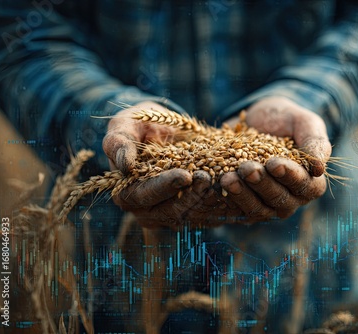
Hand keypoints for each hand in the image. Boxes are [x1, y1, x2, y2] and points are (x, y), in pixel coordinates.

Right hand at [102, 102, 237, 227]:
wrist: (162, 129)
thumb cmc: (138, 125)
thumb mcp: (125, 125)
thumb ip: (119, 142)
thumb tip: (124, 165)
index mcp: (128, 193)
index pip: (145, 196)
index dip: (165, 187)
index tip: (185, 175)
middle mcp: (149, 211)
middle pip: (172, 212)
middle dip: (193, 196)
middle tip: (211, 178)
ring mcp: (173, 214)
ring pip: (195, 216)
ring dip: (212, 201)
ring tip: (228, 182)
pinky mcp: (194, 211)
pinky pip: (211, 214)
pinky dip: (226, 204)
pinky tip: (238, 188)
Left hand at [220, 97, 329, 222]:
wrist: (257, 119)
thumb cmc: (286, 120)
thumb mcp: (304, 123)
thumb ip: (315, 142)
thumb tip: (319, 168)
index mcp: (311, 183)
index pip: (303, 186)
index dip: (289, 176)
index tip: (274, 162)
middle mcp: (290, 199)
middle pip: (278, 199)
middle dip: (262, 184)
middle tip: (247, 168)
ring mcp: (266, 205)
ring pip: (256, 208)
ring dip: (242, 194)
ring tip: (227, 177)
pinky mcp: (243, 205)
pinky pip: (234, 209)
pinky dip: (224, 198)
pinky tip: (213, 185)